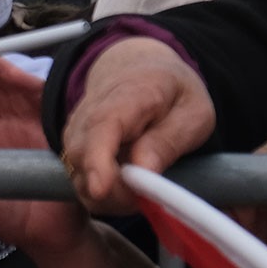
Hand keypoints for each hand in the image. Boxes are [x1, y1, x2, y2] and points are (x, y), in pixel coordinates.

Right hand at [60, 37, 213, 218]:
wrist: (139, 69)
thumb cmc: (172, 93)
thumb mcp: (194, 112)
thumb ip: (169, 140)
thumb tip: (143, 170)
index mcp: (130, 94)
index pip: (102, 125)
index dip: (97, 159)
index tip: (100, 189)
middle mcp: (90, 110)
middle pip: (81, 155)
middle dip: (111, 189)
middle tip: (148, 198)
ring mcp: (76, 128)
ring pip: (76, 171)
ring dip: (108, 195)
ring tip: (143, 191)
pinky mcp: (73, 146)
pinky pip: (79, 177)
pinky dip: (102, 194)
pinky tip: (127, 188)